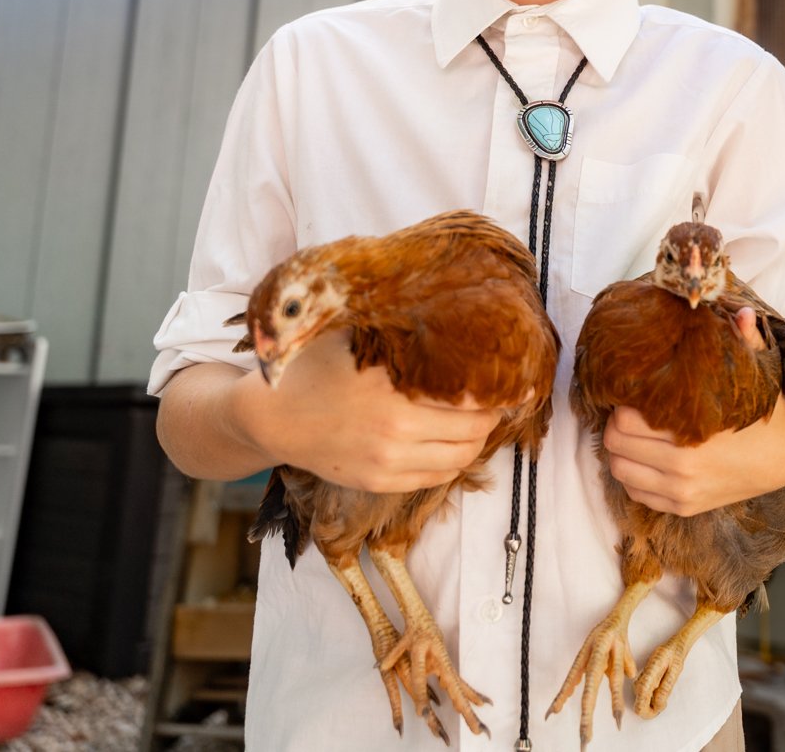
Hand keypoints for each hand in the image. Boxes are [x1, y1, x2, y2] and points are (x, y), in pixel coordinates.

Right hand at [230, 331, 505, 493]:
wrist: (272, 415)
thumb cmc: (319, 366)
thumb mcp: (358, 335)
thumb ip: (400, 327)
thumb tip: (452, 301)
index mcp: (394, 388)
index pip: (470, 396)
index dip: (498, 389)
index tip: (512, 378)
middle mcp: (395, 430)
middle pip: (473, 431)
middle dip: (492, 416)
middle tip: (497, 400)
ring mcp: (386, 461)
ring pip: (459, 459)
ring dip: (475, 441)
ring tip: (477, 421)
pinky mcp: (378, 482)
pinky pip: (435, 477)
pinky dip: (451, 461)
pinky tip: (450, 441)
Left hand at [605, 310, 784, 516]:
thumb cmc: (765, 410)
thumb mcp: (759, 373)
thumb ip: (746, 340)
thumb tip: (740, 311)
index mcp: (693, 431)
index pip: (625, 418)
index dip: (624, 403)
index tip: (635, 394)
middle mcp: (682, 466)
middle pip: (615, 444)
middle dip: (616, 425)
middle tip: (629, 413)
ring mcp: (681, 490)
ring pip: (619, 470)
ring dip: (621, 451)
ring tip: (634, 435)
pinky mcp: (683, 507)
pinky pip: (636, 493)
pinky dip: (634, 475)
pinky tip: (647, 459)